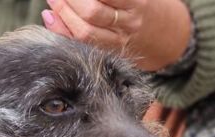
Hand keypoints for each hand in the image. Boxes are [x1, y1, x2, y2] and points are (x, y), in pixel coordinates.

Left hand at [42, 0, 191, 70]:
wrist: (163, 36)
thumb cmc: (143, 5)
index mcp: (137, 3)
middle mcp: (127, 24)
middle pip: (92, 12)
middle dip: (70, 0)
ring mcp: (116, 42)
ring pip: (83, 32)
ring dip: (63, 15)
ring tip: (53, 0)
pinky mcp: (105, 53)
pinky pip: (79, 44)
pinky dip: (61, 31)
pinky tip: (50, 18)